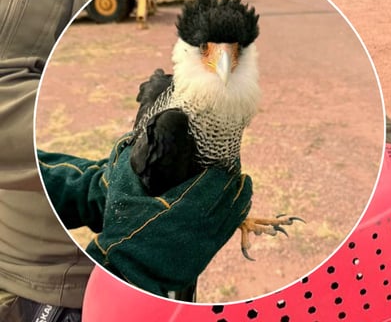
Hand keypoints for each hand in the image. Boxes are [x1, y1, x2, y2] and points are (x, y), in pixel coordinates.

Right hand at [87, 138, 251, 297]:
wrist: (126, 274)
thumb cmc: (123, 234)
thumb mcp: (123, 198)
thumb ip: (129, 169)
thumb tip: (131, 141)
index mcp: (179, 208)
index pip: (212, 183)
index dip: (220, 170)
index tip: (222, 159)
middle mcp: (198, 224)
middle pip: (227, 195)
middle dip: (233, 180)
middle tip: (235, 167)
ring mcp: (205, 240)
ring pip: (234, 212)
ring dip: (241, 195)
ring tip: (244, 181)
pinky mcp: (208, 252)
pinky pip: (231, 228)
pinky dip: (238, 213)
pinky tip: (241, 202)